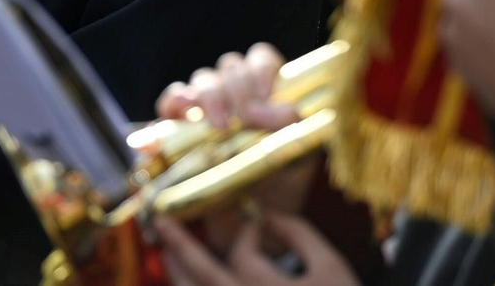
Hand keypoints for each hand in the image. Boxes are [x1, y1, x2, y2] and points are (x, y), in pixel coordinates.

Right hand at [155, 45, 311, 252]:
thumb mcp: (295, 158)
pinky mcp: (178, 124)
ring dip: (212, 97)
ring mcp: (204, 105)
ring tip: (220, 126)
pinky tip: (184, 113)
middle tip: (246, 119)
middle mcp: (233, 92)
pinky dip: (175, 102)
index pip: (260, 59)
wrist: (249, 219)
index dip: (261, 69)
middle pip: (230, 67)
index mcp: (265, 91)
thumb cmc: (276, 184)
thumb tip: (287, 111)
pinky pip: (171, 100)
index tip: (265, 95)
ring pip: (203, 79)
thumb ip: (292, 131)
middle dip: (239, 90)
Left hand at [155, 213, 360, 285]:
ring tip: (171, 254)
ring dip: (180, 275)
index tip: (258, 223)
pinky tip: (192, 282)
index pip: (243, 253)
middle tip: (162, 224)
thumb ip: (299, 235)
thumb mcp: (332, 267)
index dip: (247, 232)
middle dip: (180, 246)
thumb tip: (268, 215)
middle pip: (201, 276)